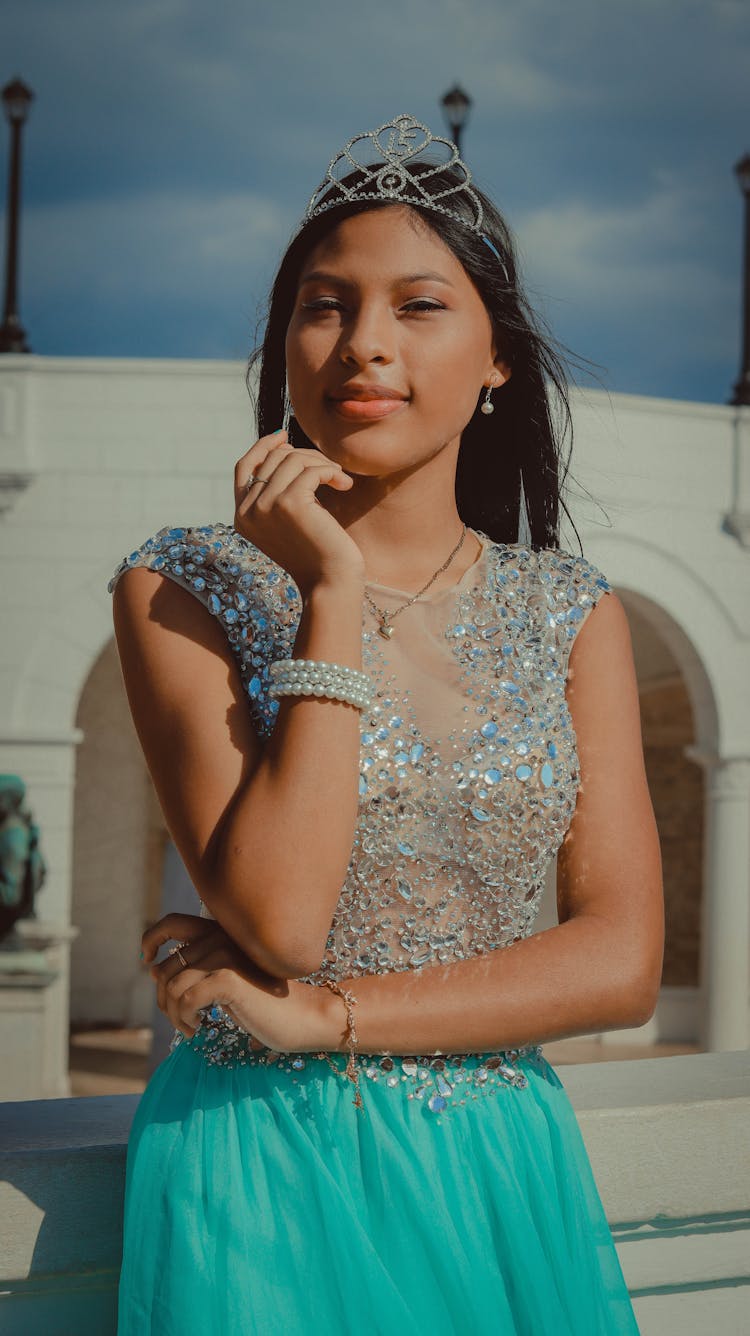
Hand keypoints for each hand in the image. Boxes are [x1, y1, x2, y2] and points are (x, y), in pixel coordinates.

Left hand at [142, 913, 335, 1051]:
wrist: (301, 1016)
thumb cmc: (263, 1002)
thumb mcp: (226, 980)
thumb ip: (198, 969)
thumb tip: (155, 971)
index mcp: (220, 933)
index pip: (172, 923)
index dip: (151, 939)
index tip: (148, 962)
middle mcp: (220, 937)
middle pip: (166, 968)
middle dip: (164, 1000)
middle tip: (181, 1019)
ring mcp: (225, 956)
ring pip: (172, 987)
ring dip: (174, 1015)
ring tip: (190, 1028)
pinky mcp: (228, 979)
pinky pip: (186, 1000)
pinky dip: (185, 1020)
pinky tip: (199, 1029)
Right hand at [233, 428, 365, 596]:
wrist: (330, 582)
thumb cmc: (316, 553)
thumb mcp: (288, 520)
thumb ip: (276, 492)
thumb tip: (283, 449)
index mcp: (242, 517)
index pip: (243, 467)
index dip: (262, 447)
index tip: (284, 436)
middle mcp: (247, 512)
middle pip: (272, 459)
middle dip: (304, 456)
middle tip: (329, 469)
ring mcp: (265, 507)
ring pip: (292, 460)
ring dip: (321, 463)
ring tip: (339, 479)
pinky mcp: (289, 504)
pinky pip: (311, 470)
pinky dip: (331, 472)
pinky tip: (344, 485)